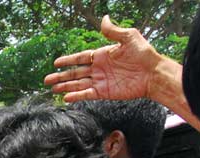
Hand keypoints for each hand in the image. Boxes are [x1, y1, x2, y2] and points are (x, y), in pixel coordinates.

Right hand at [44, 15, 163, 103]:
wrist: (153, 74)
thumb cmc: (144, 54)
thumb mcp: (129, 37)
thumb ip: (113, 31)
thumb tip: (104, 18)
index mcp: (102, 55)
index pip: (80, 58)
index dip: (68, 60)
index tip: (56, 63)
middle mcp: (99, 69)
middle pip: (75, 73)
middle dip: (61, 76)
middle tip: (47, 79)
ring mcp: (101, 81)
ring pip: (78, 84)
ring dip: (65, 86)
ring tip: (52, 89)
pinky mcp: (105, 93)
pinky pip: (87, 94)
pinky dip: (77, 96)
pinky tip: (66, 97)